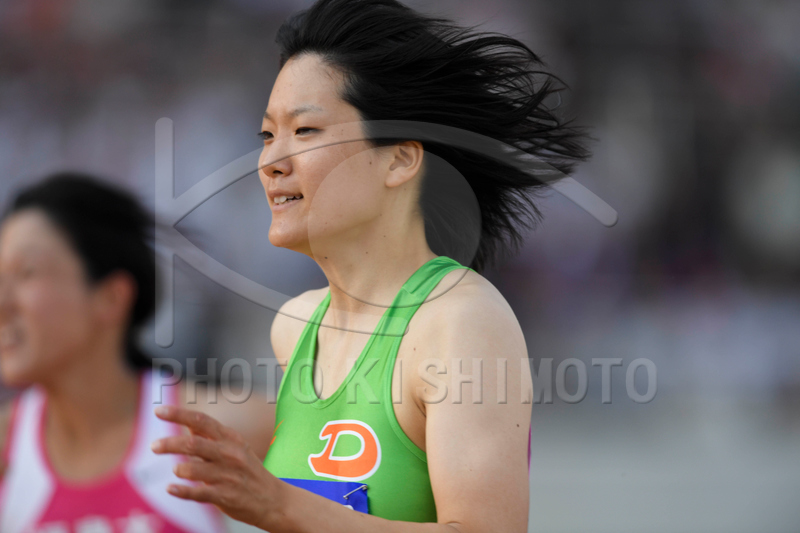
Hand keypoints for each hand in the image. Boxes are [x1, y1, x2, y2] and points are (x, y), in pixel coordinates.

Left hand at [151, 405, 282, 527]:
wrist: (273, 499)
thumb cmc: (248, 470)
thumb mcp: (234, 447)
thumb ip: (211, 436)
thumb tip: (188, 421)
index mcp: (229, 438)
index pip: (201, 420)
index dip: (178, 414)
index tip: (158, 411)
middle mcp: (229, 453)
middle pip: (194, 443)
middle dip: (170, 443)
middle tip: (154, 446)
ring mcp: (227, 475)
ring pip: (195, 469)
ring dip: (181, 469)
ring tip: (177, 471)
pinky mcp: (225, 496)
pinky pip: (198, 493)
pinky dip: (182, 491)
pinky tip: (171, 489)